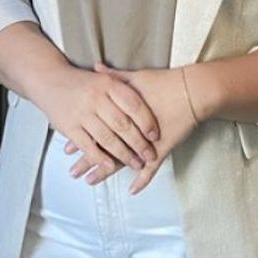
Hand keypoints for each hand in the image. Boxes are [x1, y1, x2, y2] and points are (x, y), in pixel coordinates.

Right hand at [31, 62, 160, 183]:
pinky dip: (100, 158)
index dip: (146, 122)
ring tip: (135, 163)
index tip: (155, 136)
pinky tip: (110, 165)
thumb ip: (125, 87)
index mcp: (108, 84)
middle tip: (149, 155)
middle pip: (123, 125)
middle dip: (138, 144)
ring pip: (107, 138)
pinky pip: (87, 146)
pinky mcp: (69, 127)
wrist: (49, 79)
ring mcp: (82, 113)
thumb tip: (151, 102)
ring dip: (123, 154)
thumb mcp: (105, 78)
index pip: (133, 105)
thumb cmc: (81, 82)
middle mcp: (96, 98)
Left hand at [64, 63, 200, 193]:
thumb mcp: (135, 78)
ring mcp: (145, 143)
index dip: (81, 139)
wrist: (191, 90)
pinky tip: (131, 191)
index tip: (67, 148)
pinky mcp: (161, 149)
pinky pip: (150, 170)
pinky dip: (142, 180)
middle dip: (87, 161)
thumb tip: (95, 67)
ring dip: (104, 172)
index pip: (96, 130)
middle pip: (103, 148)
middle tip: (72, 172)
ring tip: (89, 181)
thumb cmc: (163, 83)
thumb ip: (113, 77)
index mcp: (120, 114)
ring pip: (121, 162)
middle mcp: (130, 131)